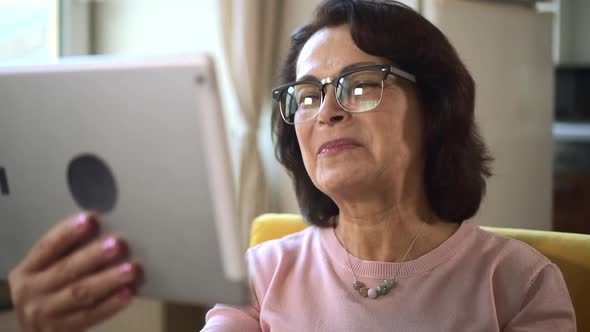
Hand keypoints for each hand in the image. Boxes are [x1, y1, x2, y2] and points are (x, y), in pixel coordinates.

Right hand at [8, 212, 141, 331]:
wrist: (34, 330)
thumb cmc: (46, 290)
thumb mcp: (44, 271)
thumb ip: (65, 253)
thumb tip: (101, 229)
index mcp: (27, 270)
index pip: (47, 247)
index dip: (68, 232)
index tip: (91, 218)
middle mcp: (32, 291)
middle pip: (66, 269)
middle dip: (94, 255)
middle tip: (118, 243)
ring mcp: (46, 313)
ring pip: (80, 293)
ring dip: (108, 279)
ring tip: (131, 268)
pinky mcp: (63, 330)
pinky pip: (90, 316)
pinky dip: (110, 304)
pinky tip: (127, 293)